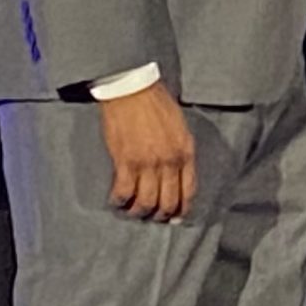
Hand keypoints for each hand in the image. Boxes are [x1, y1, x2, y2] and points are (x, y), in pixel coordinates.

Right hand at [101, 82, 196, 219]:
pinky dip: (119, 201)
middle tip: (154, 217)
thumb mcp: (180, 126)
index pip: (189, 190)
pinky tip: (116, 201)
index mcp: (185, 152)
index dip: (183, 208)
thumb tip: (178, 173)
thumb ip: (181, 150)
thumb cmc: (156, 102)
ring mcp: (147, 163)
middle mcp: (169, 161)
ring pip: (146, 202)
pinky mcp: (125, 161)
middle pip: (168, 201)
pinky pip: (123, 191)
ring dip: (139, 212)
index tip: (177, 217)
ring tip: (133, 211)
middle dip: (161, 215)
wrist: (132, 88)